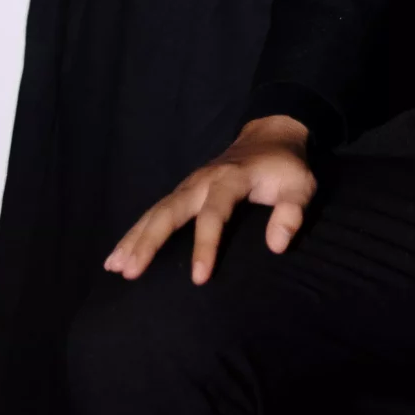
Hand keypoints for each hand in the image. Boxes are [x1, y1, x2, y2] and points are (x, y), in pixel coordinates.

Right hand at [102, 116, 315, 286]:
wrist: (270, 135)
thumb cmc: (285, 167)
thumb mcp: (301, 185)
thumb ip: (292, 213)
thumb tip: (276, 246)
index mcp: (232, 179)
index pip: (214, 213)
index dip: (206, 244)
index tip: (198, 279)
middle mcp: (203, 180)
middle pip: (170, 210)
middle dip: (149, 241)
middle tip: (130, 272)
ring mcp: (189, 184)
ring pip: (156, 211)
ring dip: (134, 237)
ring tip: (114, 266)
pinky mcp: (183, 191)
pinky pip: (155, 212)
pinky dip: (135, 232)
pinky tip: (118, 255)